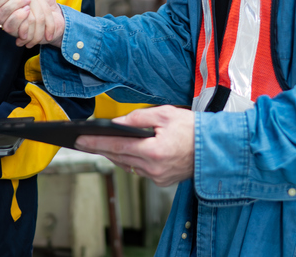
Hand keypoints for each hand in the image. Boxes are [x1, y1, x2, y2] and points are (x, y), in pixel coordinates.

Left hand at [75, 106, 192, 186]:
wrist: (216, 149)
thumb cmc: (194, 129)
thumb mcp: (166, 114)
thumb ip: (139, 117)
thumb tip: (118, 123)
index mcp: (154, 151)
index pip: (116, 146)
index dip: (95, 142)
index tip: (79, 139)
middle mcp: (153, 168)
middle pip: (119, 157)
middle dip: (100, 148)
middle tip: (83, 142)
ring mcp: (158, 177)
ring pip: (128, 165)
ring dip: (115, 155)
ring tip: (100, 145)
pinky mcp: (162, 181)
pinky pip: (140, 170)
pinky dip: (131, 161)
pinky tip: (126, 152)